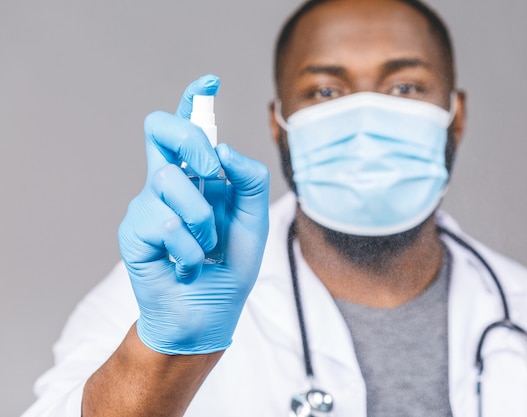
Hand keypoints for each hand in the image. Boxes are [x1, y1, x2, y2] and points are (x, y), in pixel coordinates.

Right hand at [118, 74, 269, 353]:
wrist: (208, 313)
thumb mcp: (253, 221)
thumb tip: (224, 150)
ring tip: (204, 248)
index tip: (210, 80)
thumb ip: (248, 182)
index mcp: (197, 178)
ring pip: (173, 183)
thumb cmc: (229, 266)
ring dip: (202, 221)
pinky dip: (189, 250)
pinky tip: (187, 265)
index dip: (194, 101)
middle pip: (162, 131)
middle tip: (212, 172)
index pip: (188, 130)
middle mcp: (168, 183)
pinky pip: (165, 223)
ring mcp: (147, 205)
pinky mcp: (133, 231)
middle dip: (192, 141)